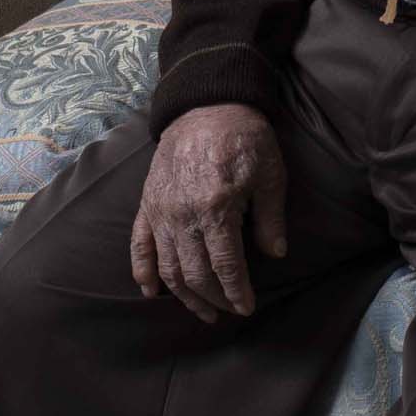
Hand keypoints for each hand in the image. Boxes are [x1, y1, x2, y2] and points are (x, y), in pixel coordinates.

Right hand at [129, 103, 287, 323]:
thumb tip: (276, 254)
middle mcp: (183, 215)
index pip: (225, 266)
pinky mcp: (148, 203)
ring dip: (184, 296)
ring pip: (168, 267)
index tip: (247, 307)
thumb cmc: (245, 138)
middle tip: (227, 311)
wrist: (206, 104)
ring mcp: (161, 210)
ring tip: (202, 311)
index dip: (236, 292)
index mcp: (216, 208)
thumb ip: (271, 218)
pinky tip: (150, 292)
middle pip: (195, 273)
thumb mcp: (271, 174)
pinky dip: (142, 271)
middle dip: (213, 299)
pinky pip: (139, 244)